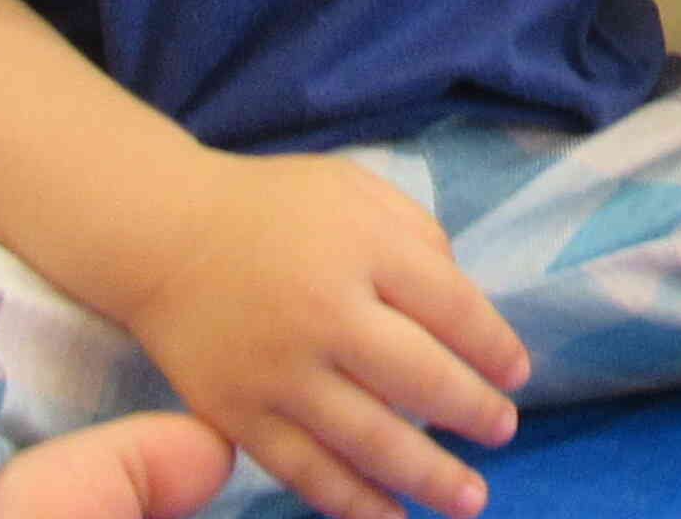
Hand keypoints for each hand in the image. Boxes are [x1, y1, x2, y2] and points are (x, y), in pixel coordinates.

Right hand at [115, 151, 528, 518]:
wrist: (162, 237)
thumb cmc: (276, 210)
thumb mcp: (358, 192)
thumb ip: (417, 239)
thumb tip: (463, 308)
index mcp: (364, 248)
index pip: (453, 308)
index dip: (494, 347)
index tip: (517, 374)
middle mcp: (325, 313)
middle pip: (421, 378)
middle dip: (474, 412)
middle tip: (503, 431)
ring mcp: (279, 372)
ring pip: (369, 439)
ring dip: (428, 476)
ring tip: (470, 498)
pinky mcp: (239, 414)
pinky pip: (305, 471)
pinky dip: (352, 503)